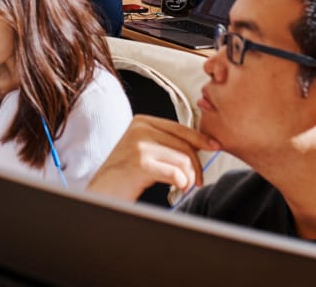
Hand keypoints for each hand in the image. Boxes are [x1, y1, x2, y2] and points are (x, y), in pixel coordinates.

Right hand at [87, 115, 218, 201]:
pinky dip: (180, 184)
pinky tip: (175, 190)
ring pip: (182, 160)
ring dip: (188, 178)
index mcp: (142, 122)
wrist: (100, 194)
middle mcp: (140, 128)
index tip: (214, 146)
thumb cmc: (123, 176)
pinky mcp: (141, 162)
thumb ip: (165, 144)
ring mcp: (140, 144)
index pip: (180, 128)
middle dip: (196, 166)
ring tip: (182, 188)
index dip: (200, 138)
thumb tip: (199, 146)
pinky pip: (175, 173)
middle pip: (184, 144)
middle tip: (197, 182)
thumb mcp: (143, 151)